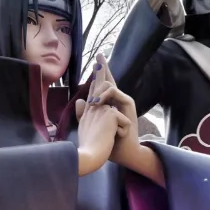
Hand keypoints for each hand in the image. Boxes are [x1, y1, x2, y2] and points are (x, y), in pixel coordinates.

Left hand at [75, 57, 130, 175]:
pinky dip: (106, 95)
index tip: (94, 62)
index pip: (102, 85)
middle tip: (99, 55)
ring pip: (110, 84)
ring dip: (98, 89)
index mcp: (109, 104)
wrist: (122, 153)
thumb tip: (80, 101)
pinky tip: (97, 101)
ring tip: (93, 101)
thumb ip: (85, 114)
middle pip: (109, 79)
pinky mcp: (129, 106)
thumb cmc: (109, 142)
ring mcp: (124, 102)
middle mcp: (117, 100)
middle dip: (103, 67)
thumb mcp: (92, 126)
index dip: (98, 74)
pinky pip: (117, 92)